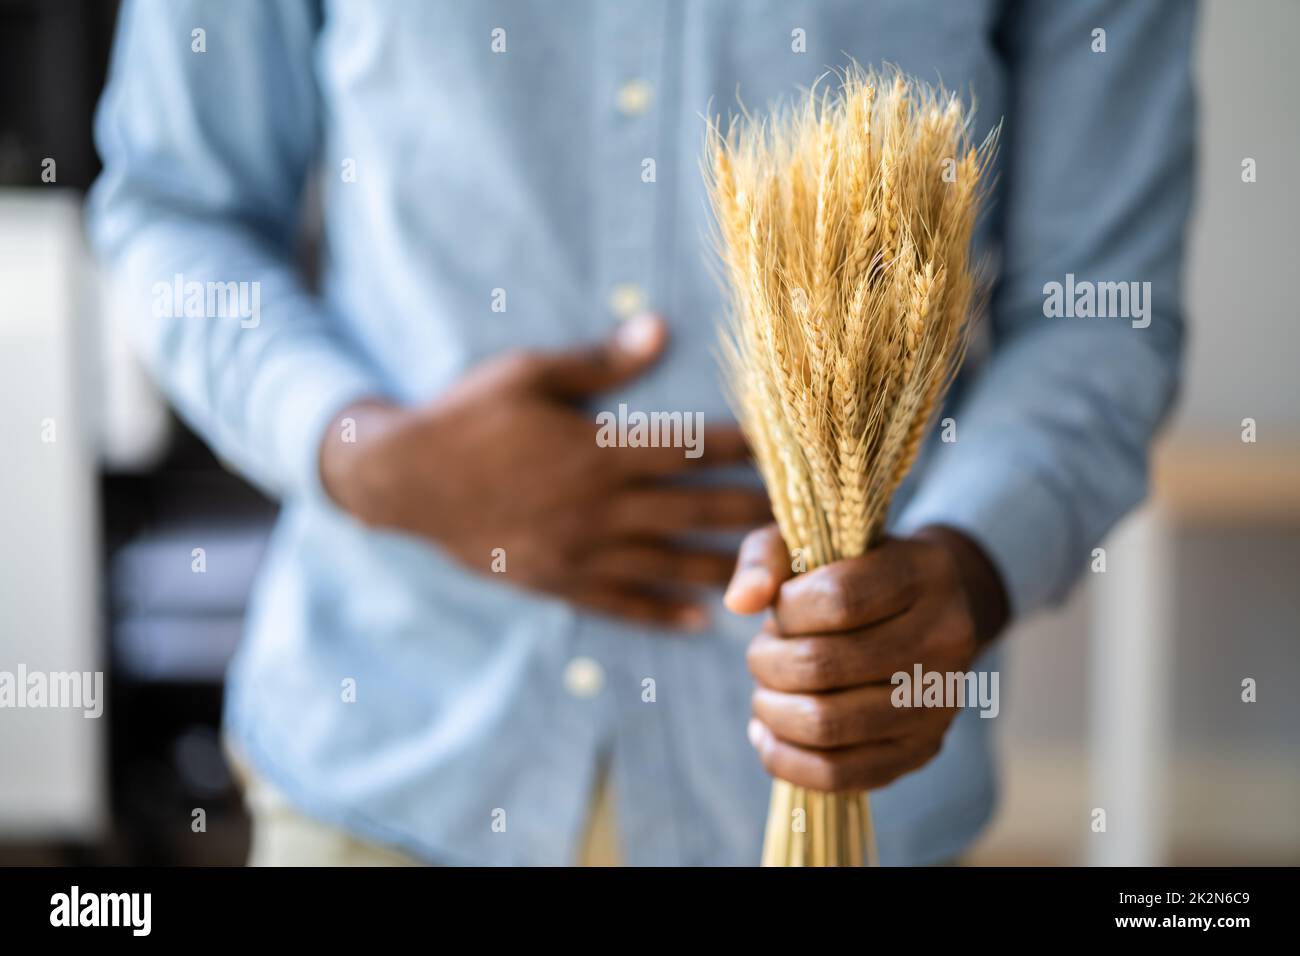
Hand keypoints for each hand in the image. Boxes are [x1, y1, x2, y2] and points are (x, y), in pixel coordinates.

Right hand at [320, 314, 769, 627]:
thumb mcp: (529, 375)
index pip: (690, 448)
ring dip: (724, 568)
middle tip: (809, 517)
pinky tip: (700, 618)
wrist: (402, 481)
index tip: (790, 447)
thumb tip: (660, 328)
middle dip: (754, 512)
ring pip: (668, 564)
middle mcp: (597, 506)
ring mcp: (579, 551)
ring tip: (774, 576)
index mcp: (597, 450)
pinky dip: (662, 612)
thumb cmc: (468, 417)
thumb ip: (601, 363)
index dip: (745, 447)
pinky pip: (620, 603)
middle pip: (694, 510)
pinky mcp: (558, 580)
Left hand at [723, 524, 1007, 790]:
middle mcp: (946, 639)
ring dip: (773, 711)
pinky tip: (768, 735)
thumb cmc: (859, 572)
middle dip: (768, 664)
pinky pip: (840, 774)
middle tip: (761, 656)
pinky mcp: (923, 749)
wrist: (935, 610)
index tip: (780, 609)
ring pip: (828, 724)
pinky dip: (787, 760)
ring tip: (764, 694)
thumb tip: (739, 601)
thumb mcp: (815, 542)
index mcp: (923, 573)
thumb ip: (767, 556)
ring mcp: (939, 701)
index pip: (837, 599)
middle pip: (824, 665)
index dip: (788, 610)